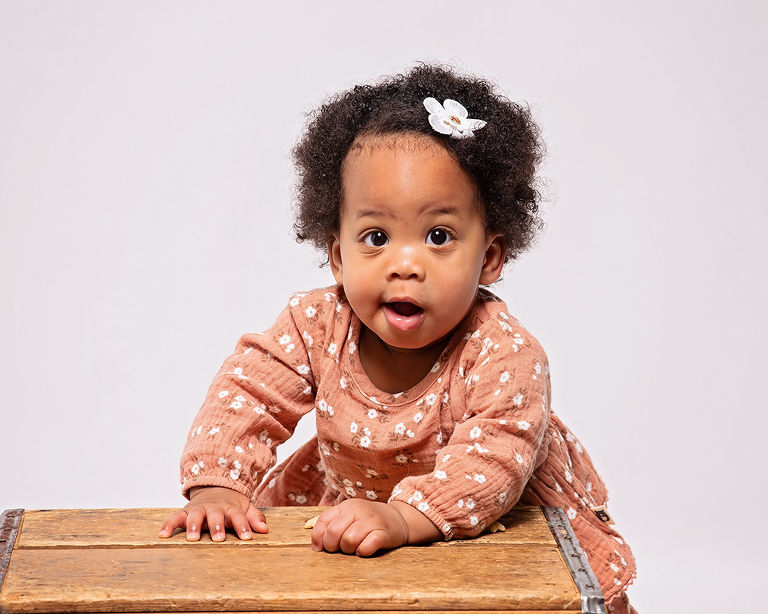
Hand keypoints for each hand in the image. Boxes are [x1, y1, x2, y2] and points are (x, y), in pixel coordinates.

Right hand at [158, 486, 267, 541]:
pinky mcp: (185, 512)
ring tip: (192, 538)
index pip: (238, 516)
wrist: (215, 488)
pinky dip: (168, 525)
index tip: (247, 537)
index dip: (243, 526)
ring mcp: (198, 509)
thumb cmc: (232, 505)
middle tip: (218, 538)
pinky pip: (174, 517)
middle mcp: (214, 508)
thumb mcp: (246, 508)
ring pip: (195, 516)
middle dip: (217, 526)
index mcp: (230, 508)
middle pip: (216, 516)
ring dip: (193, 526)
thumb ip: (255, 518)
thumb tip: (265, 529)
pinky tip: (162, 535)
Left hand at [310, 499, 440, 556]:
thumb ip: (333, 525)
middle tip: (340, 549)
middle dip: (332, 546)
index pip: (323, 521)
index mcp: (346, 506)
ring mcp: (371, 521)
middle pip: (334, 532)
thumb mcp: (350, 516)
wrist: (399, 518)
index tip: (320, 548)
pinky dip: (363, 551)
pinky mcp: (384, 533)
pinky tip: (365, 549)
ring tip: (354, 548)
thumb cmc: (369, 521)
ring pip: (349, 539)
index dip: (318, 537)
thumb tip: (317, 545)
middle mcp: (357, 510)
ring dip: (348, 549)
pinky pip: (367, 545)